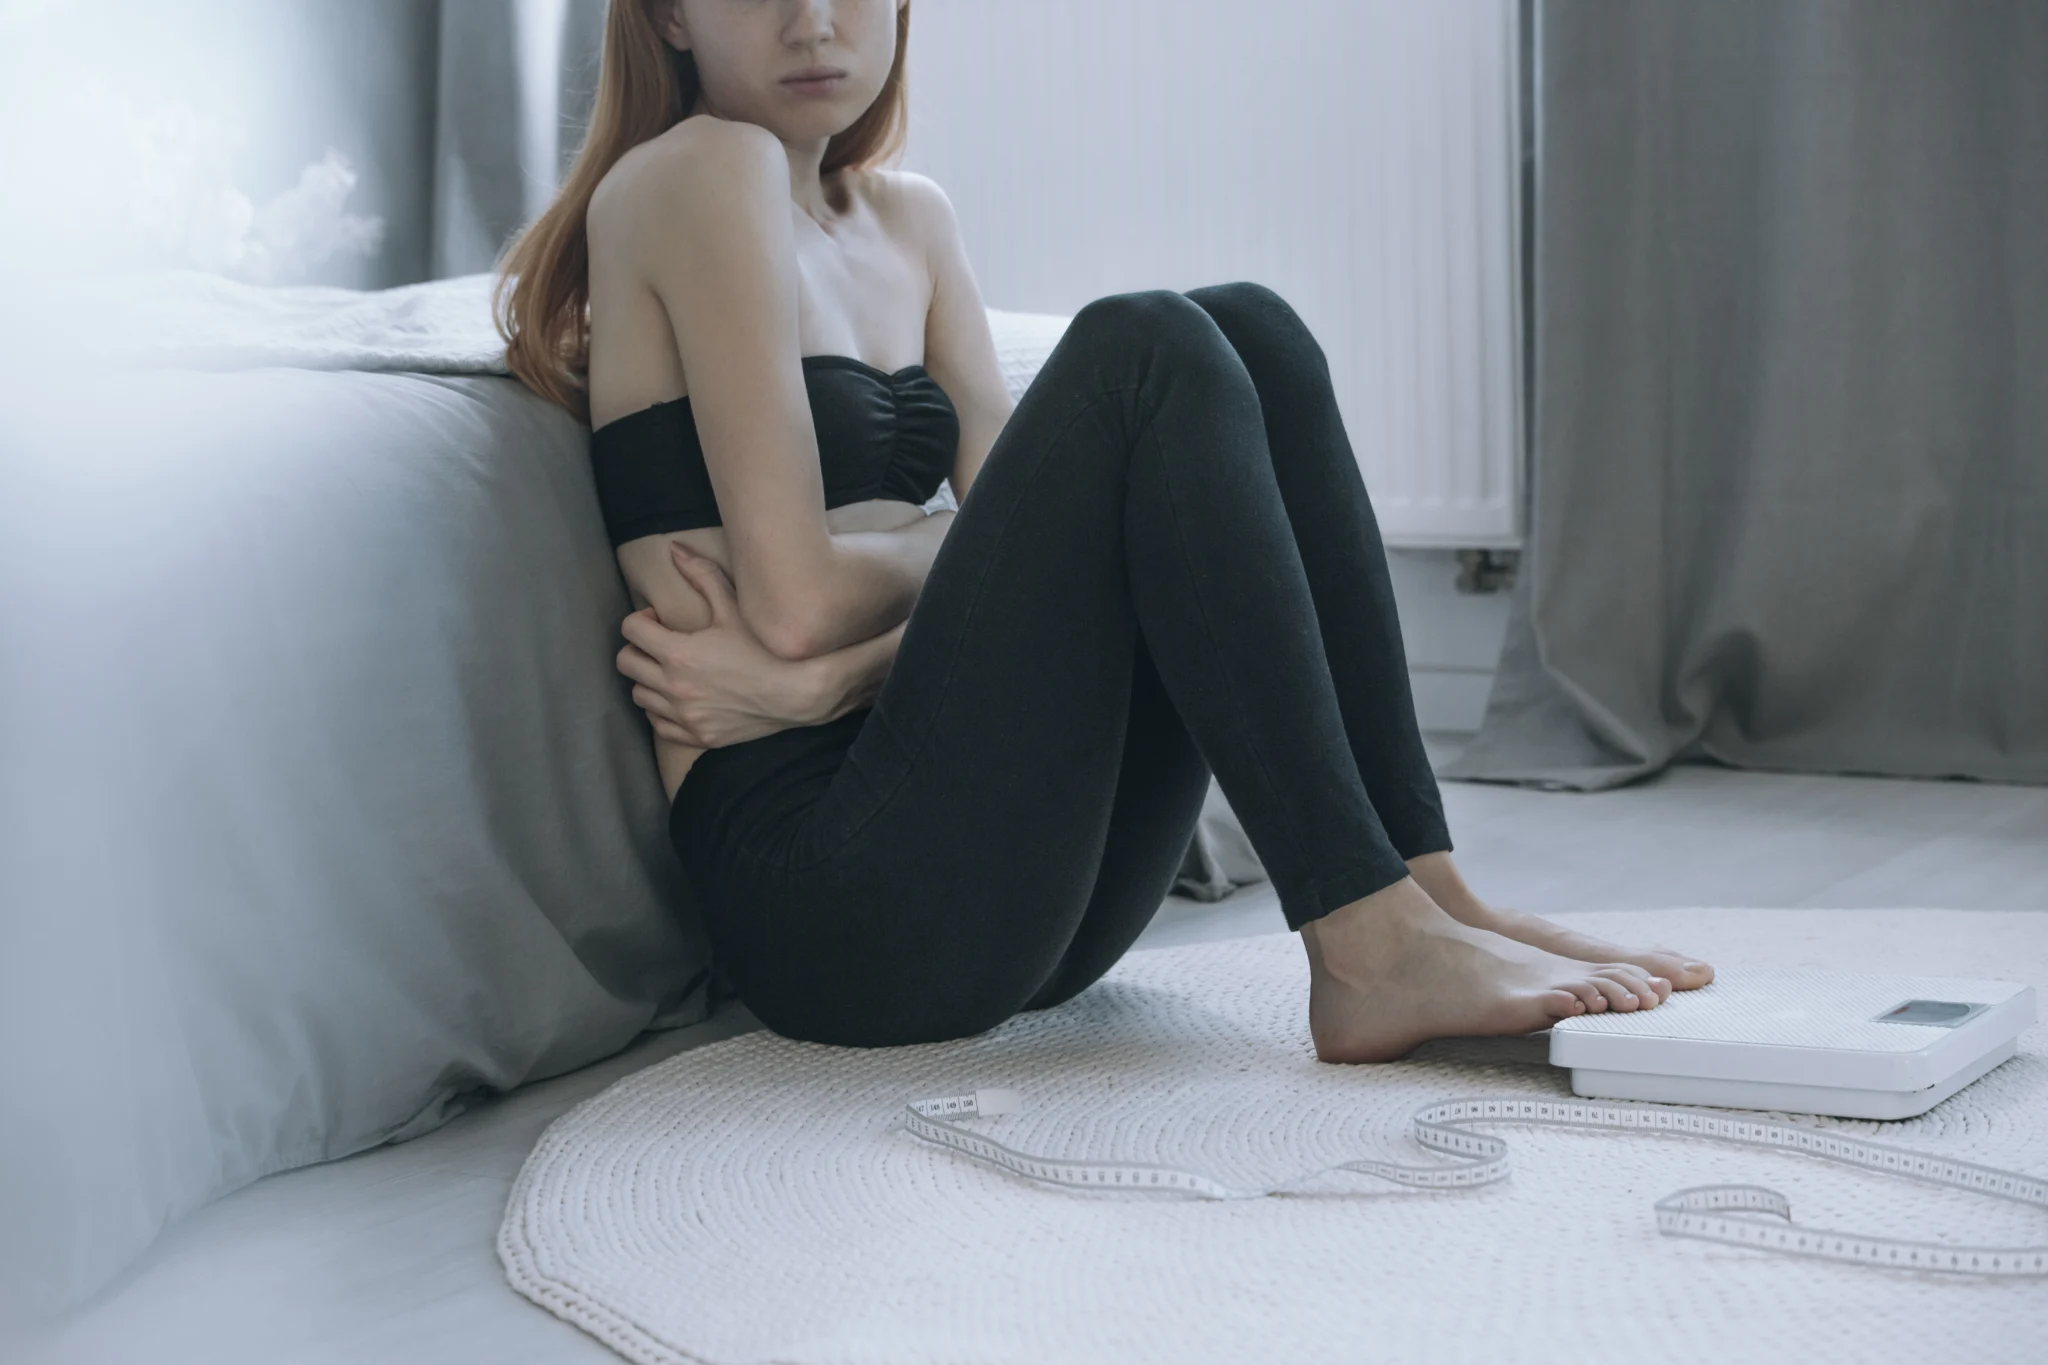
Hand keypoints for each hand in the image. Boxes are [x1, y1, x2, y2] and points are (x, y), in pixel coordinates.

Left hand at [613, 542, 823, 747]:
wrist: (797, 694)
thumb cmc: (766, 649)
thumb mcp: (735, 608)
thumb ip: (702, 575)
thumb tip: (675, 549)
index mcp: (679, 653)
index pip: (631, 630)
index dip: (641, 619)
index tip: (659, 620)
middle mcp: (674, 687)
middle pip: (626, 663)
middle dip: (638, 647)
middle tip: (660, 643)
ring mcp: (684, 715)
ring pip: (639, 694)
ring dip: (648, 678)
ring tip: (670, 670)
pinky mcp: (696, 735)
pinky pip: (658, 724)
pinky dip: (661, 710)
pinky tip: (681, 698)